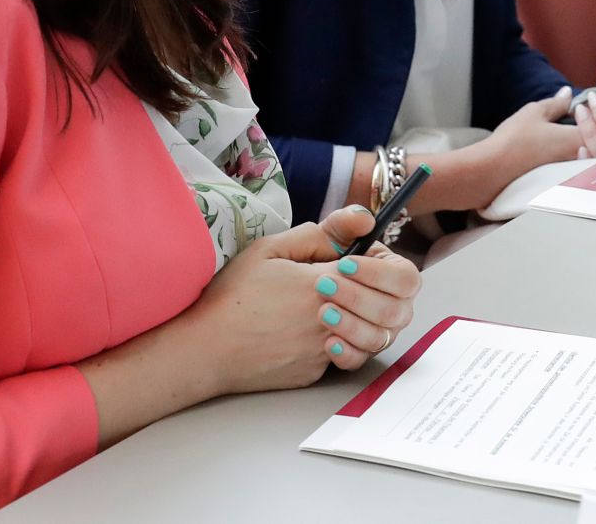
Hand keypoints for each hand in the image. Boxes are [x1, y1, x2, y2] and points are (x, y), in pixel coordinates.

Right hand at [185, 206, 419, 391]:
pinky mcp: (316, 372)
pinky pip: (344, 356)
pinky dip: (340, 343)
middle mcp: (332, 319)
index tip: (355, 260)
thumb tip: (363, 221)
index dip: (374, 261)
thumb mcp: (270, 249)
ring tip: (338, 308)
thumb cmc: (233, 296)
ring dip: (366, 319)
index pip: (380, 268)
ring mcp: (326, 350)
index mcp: (324, 282)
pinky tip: (314, 331)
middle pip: (389, 306)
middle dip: (380, 291)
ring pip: (375, 335)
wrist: (206, 349)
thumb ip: (320, 234)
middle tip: (355, 284)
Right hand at [468, 87, 588, 199]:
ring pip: (590, 157)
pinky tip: (562, 153)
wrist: (493, 171)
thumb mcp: (534, 112)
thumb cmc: (513, 139)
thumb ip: (557, 103)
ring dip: (588, 145)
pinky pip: (578, 168)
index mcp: (578, 138)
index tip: (585, 105)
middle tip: (582, 119)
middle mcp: (580, 158)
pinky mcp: (561, 183)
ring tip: (571, 137)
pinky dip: (577, 159)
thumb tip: (568, 93)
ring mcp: (571, 173)